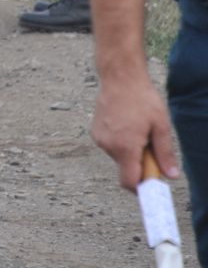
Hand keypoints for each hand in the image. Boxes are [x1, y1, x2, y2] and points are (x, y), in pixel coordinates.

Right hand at [93, 72, 181, 188]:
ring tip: (139, 131)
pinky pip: (111, 146)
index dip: (141, 189)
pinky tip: (128, 126)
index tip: (153, 185)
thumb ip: (165, 153)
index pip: (129, 181)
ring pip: (119, 157)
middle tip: (151, 146)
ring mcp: (100, 138)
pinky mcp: (95, 131)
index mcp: (125, 147)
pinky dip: (121, 143)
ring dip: (130, 152)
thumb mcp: (161, 126)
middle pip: (125, 169)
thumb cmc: (142, 99)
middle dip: (140, 165)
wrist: (119, 78)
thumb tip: (171, 175)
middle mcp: (109, 146)